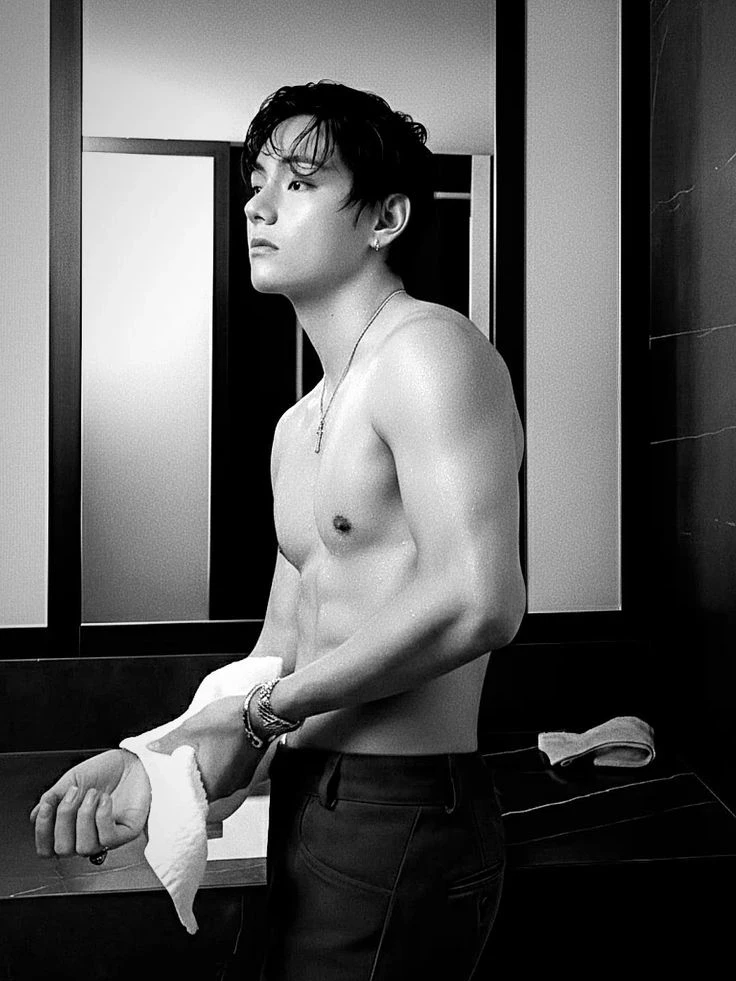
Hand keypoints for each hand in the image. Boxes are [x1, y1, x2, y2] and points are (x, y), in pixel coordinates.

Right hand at [30, 749, 150, 858]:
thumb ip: (52, 798)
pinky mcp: (126, 833)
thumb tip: (33, 816)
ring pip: (84, 848)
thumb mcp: (72, 779)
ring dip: (85, 816)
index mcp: (71, 827)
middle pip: (63, 850)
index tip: (46, 807)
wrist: (132, 759)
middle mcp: (87, 836)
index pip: (47, 849)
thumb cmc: (105, 770)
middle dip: (64, 818)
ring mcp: (106, 837)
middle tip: (75, 792)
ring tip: (94, 793)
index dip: (42, 832)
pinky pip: (107, 839)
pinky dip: (103, 816)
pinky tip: (106, 799)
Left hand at [147, 695, 265, 801]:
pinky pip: (227, 775)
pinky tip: (216, 751)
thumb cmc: (230, 722)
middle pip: (200, 789)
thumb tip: (152, 748)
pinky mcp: (247, 772)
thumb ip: (169, 742)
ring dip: (206, 771)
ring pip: (214, 781)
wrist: (262, 712)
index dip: (175, 785)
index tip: (168, 777)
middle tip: (180, 762)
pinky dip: (219, 766)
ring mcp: (239, 782)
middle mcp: (225, 790)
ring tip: (198, 753)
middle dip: (190, 776)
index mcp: (209, 786)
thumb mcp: (192, 728)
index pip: (185, 796)